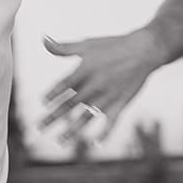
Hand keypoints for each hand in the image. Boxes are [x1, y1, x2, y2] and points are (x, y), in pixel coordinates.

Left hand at [40, 29, 159, 142]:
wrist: (144, 50)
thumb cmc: (113, 46)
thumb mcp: (87, 45)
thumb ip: (64, 48)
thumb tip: (43, 39)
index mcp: (83, 71)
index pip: (61, 87)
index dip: (51, 95)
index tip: (43, 103)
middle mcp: (92, 87)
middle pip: (68, 105)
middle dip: (52, 118)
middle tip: (38, 128)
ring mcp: (106, 98)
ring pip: (85, 118)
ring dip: (71, 131)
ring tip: (59, 141)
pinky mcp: (120, 105)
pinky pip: (110, 123)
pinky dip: (104, 134)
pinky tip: (95, 144)